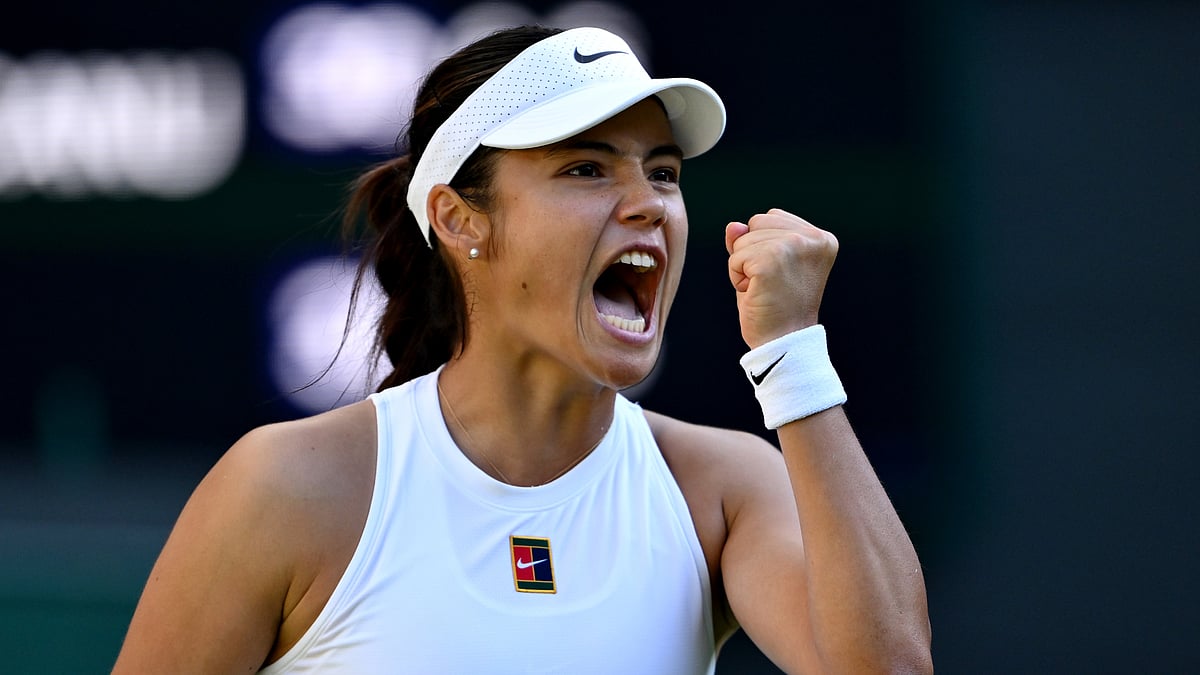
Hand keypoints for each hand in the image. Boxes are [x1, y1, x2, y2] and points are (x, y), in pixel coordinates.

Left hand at [725, 208, 837, 348]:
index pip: (771, 217)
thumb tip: (732, 226)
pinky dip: (737, 278)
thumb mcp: (765, 264)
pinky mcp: (772, 259)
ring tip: (764, 289)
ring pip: (742, 240)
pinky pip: (735, 257)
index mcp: (821, 238)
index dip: (764, 246)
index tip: (781, 274)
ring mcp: (793, 246)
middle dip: (752, 253)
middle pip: (756, 222)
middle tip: (770, 284)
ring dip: (744, 267)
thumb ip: (751, 239)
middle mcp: (813, 238)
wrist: (784, 342)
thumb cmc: (777, 307)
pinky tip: (756, 293)